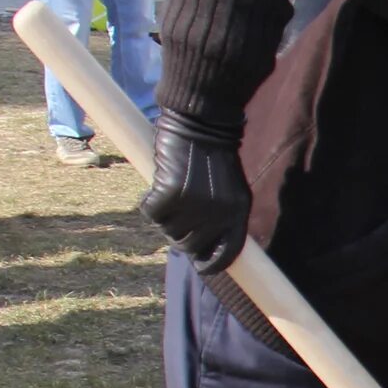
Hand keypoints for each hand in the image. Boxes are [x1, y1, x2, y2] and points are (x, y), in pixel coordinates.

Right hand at [138, 121, 249, 272]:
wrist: (201, 122)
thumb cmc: (214, 154)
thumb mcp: (231, 189)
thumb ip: (223, 217)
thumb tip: (203, 248)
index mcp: (237, 213)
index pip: (226, 254)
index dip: (211, 264)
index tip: (200, 265)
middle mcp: (218, 214)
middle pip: (190, 246)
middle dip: (179, 236)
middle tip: (175, 217)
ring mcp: (194, 205)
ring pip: (168, 230)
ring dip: (165, 215)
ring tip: (171, 191)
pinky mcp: (170, 193)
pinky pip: (151, 212)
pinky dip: (149, 201)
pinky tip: (158, 185)